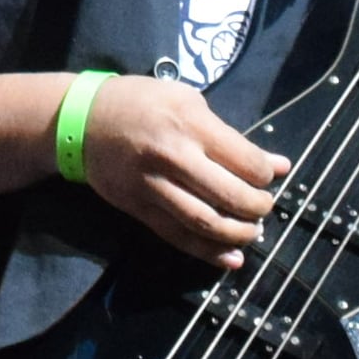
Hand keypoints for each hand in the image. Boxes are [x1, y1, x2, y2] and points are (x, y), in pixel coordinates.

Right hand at [66, 78, 287, 267]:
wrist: (82, 120)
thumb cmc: (141, 102)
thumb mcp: (187, 101)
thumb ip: (230, 135)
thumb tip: (276, 166)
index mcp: (190, 124)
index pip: (245, 161)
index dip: (266, 175)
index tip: (271, 176)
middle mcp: (173, 157)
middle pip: (230, 196)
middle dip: (258, 207)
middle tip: (264, 207)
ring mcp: (153, 186)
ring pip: (206, 223)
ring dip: (237, 234)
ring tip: (251, 231)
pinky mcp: (138, 208)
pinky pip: (177, 236)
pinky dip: (207, 252)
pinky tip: (229, 258)